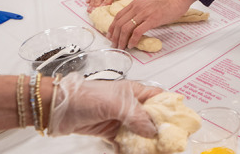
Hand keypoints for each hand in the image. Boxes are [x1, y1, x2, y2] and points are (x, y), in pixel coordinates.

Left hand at [48, 74, 162, 140]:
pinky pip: (125, 143)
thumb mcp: (117, 103)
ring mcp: (119, 119)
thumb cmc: (86, 96)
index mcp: (135, 91)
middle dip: (160, 130)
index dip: (171, 107)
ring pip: (139, 133)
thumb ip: (137, 116)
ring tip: (155, 151)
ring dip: (146, 142)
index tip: (180, 121)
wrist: (58, 107)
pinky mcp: (109, 132)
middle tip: (170, 142)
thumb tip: (153, 131)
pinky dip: (130, 149)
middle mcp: (130, 105)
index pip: (159, 98)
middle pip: (152, 118)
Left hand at [107, 0, 194, 48]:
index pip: (118, 16)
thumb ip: (141, 9)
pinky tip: (132, 45)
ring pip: (125, 28)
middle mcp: (137, 7)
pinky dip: (132, 40)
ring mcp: (144, 13)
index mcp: (136, 2)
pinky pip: (137, 32)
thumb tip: (137, 21)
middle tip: (115, 44)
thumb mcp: (149, 1)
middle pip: (119, 23)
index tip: (111, 35)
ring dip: (121, 40)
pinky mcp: (152, 19)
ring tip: (122, 47)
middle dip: (114, 36)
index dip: (112, 27)